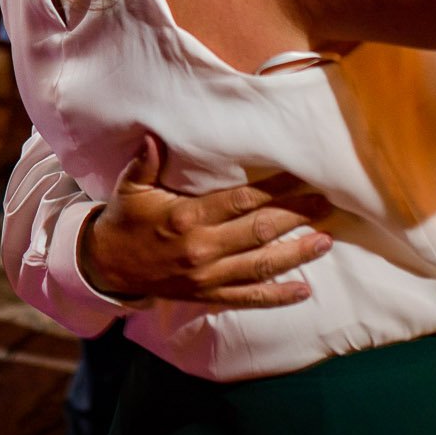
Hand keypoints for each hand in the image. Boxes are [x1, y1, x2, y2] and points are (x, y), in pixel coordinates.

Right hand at [81, 135, 334, 307]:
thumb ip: (146, 162)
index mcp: (187, 217)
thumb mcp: (130, 188)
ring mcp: (207, 276)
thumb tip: (153, 136)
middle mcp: (202, 249)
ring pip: (262, 266)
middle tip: (326, 202)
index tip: (302, 177)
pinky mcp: (208, 295)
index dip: (275, 190)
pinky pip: (249, 298)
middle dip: (296, 216)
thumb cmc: (125, 220)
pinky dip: (278, 296)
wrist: (108, 268)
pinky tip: (304, 290)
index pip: (241, 201)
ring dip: (297, 254)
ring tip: (326, 241)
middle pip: (260, 231)